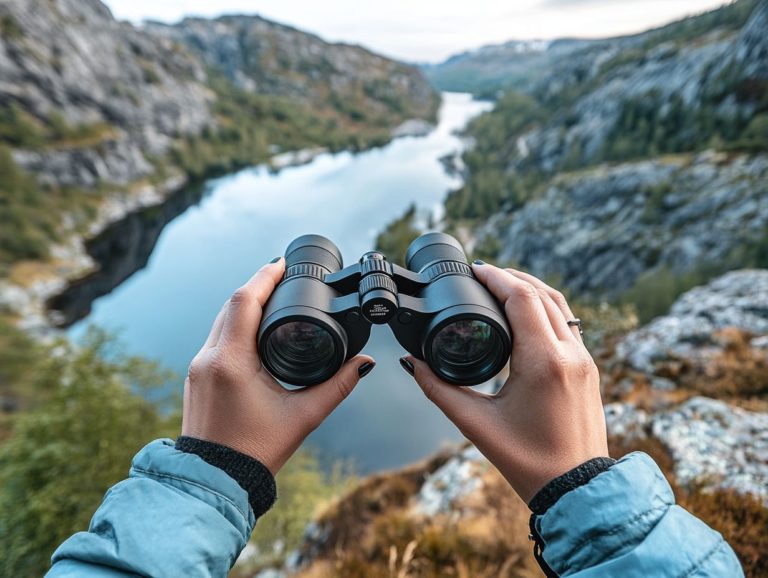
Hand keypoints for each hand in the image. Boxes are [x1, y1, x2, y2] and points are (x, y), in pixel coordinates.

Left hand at [181, 258, 374, 474]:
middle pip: (231, 305)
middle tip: (283, 275)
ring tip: (271, 294)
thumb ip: (338, 386)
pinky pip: (215, 337)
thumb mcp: (304, 416)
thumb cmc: (256, 451)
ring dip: (244, 303)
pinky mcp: (196, 376)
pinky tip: (252, 324)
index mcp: (232, 362)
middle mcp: (208, 358)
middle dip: (256, 285)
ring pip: (220, 320)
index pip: (244, 301)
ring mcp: (198, 367)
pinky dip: (234, 323)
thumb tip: (366, 363)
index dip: (264, 276)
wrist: (214, 480)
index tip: (283, 263)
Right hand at [404, 263, 607, 502]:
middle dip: (511, 277)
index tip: (474, 270)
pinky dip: (546, 308)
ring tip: (501, 284)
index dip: (496, 277)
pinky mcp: (589, 369)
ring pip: (560, 306)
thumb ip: (439, 390)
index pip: (522, 298)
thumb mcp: (476, 424)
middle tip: (481, 274)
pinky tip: (526, 312)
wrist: (576, 488)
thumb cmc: (528, 461)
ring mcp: (584, 360)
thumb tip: (413, 364)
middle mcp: (570, 354)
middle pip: (542, 294)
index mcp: (543, 362)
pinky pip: (568, 324)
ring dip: (531, 288)